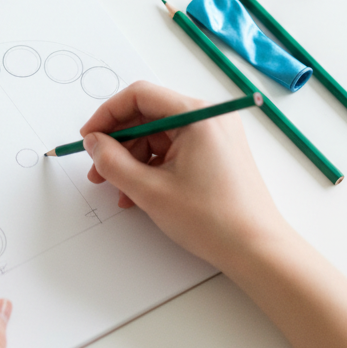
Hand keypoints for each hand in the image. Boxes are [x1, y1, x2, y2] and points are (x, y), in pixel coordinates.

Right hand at [80, 81, 286, 272]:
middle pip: (149, 115)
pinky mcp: (217, 152)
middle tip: (97, 168)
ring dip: (133, 159)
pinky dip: (153, 167)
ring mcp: (215, 135)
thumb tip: (94, 143)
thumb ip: (113, 162)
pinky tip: (139, 193)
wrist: (258, 251)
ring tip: (118, 190)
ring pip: (159, 135)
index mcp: (197, 115)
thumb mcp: (150, 191)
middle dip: (119, 143)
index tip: (89, 138)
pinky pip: (175, 149)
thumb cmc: (213, 220)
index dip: (107, 115)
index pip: (140, 96)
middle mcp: (208, 117)